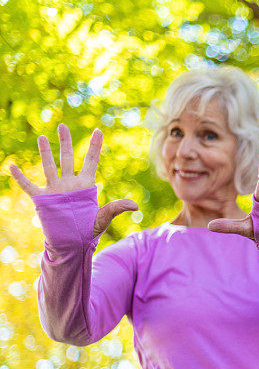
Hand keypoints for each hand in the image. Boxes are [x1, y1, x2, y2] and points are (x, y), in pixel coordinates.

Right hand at [9, 123, 138, 239]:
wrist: (72, 244)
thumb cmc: (89, 231)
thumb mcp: (104, 219)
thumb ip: (116, 209)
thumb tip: (135, 206)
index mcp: (86, 185)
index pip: (91, 161)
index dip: (95, 146)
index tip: (98, 130)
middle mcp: (70, 184)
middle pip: (68, 158)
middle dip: (65, 142)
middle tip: (62, 125)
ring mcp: (55, 190)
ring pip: (49, 167)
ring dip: (45, 153)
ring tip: (43, 137)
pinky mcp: (42, 199)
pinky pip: (29, 186)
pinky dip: (20, 177)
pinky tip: (11, 166)